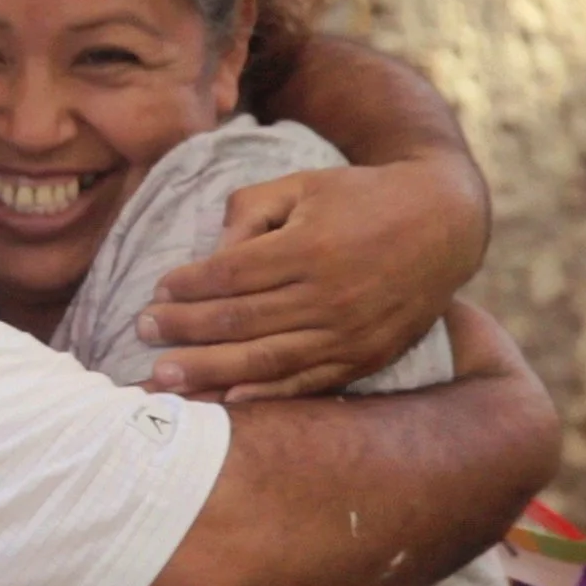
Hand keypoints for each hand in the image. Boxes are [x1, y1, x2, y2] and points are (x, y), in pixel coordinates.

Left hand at [136, 157, 486, 399]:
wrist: (444, 224)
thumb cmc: (360, 198)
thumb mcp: (303, 184)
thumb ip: (251, 210)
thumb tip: (210, 254)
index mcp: (311, 246)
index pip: (231, 274)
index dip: (188, 285)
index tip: (156, 291)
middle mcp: (330, 295)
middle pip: (239, 321)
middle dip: (183, 330)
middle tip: (141, 335)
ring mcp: (350, 333)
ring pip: (266, 361)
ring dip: (209, 372)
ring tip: (163, 380)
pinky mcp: (365, 358)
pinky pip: (307, 384)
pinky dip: (264, 396)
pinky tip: (225, 401)